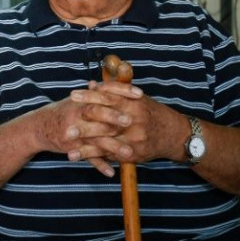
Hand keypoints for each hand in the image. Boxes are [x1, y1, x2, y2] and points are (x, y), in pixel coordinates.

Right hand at [32, 88, 135, 176]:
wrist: (39, 127)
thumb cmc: (63, 112)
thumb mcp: (77, 100)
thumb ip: (94, 94)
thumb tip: (104, 83)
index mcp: (83, 100)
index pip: (104, 92)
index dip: (122, 91)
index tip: (140, 93)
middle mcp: (77, 114)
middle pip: (97, 113)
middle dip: (113, 117)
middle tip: (130, 121)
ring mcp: (74, 132)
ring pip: (95, 138)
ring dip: (112, 146)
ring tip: (129, 153)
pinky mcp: (72, 147)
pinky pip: (88, 157)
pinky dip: (99, 165)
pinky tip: (111, 172)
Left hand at [72, 80, 187, 167]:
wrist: (175, 135)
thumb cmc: (151, 113)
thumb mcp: (136, 98)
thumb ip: (114, 91)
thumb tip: (92, 84)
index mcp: (133, 104)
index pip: (107, 98)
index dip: (89, 96)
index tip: (72, 95)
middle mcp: (133, 121)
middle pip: (104, 121)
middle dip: (83, 124)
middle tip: (64, 126)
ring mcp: (133, 139)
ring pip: (105, 141)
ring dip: (84, 144)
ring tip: (67, 145)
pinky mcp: (133, 153)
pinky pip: (110, 155)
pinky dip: (93, 156)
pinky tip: (77, 156)